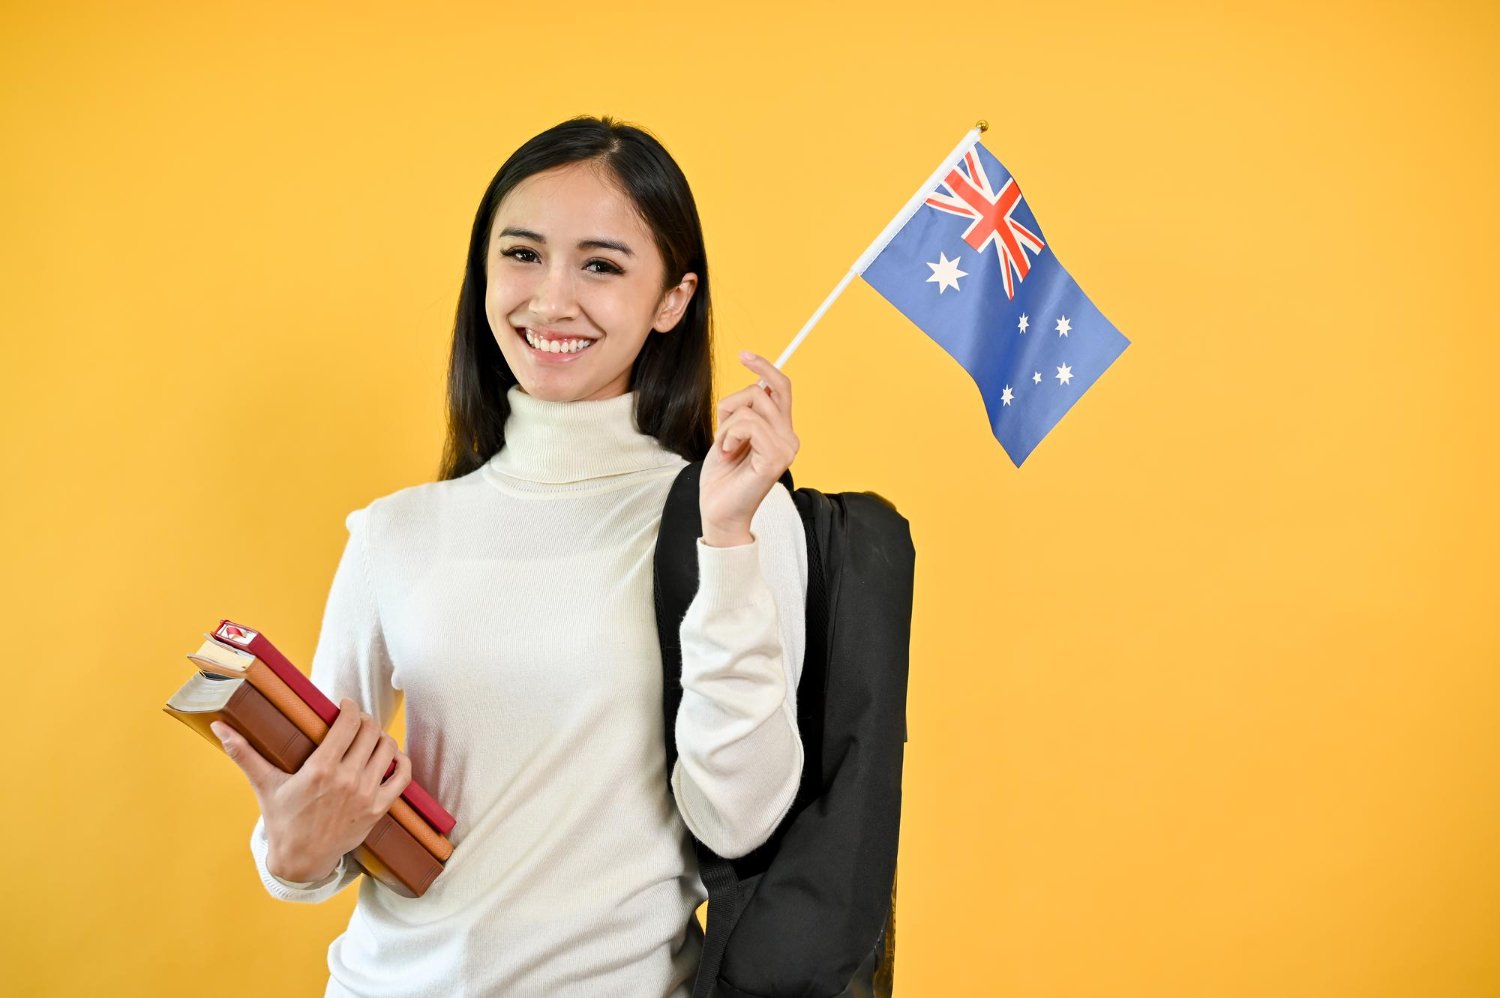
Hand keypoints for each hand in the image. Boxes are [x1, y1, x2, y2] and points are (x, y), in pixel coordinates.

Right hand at [211, 697, 412, 882]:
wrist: (300, 860)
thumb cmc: (283, 820)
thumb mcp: (264, 785)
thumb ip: (243, 753)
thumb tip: (219, 728)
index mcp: (320, 769)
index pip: (349, 724)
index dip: (351, 708)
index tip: (345, 706)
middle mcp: (347, 780)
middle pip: (370, 732)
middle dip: (364, 721)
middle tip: (356, 722)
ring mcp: (366, 795)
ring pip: (388, 749)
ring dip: (382, 738)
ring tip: (370, 737)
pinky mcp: (379, 809)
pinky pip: (403, 778)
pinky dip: (401, 762)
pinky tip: (391, 756)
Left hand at [699, 350, 798, 545]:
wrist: (718, 512)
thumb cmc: (722, 478)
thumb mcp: (730, 435)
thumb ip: (744, 412)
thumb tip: (756, 382)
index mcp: (781, 431)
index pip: (781, 387)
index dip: (764, 367)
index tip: (743, 354)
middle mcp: (790, 437)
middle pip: (762, 391)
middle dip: (732, 405)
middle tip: (723, 435)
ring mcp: (786, 448)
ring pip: (751, 405)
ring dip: (727, 425)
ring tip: (726, 449)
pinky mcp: (776, 458)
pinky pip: (748, 423)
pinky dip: (729, 435)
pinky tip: (727, 454)